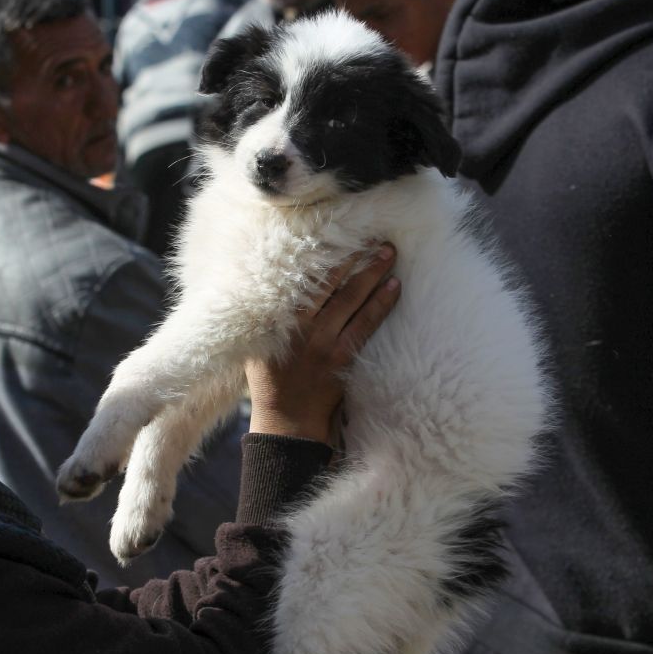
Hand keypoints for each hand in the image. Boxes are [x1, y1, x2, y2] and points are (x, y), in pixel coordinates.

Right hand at [246, 244, 399, 443]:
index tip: (335, 232)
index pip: (302, 278)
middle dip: (353, 256)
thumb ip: (268, 318)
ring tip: (388, 252)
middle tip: (374, 234)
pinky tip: (394, 287)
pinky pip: (366, 324)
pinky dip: (381, 304)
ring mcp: (322, 342)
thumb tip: (274, 286)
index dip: (322, 254)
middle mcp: (300, 326)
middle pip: (331, 282)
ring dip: (372, 273)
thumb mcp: (258, 345)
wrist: (284, 422)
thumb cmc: (270, 382)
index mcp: (278, 319)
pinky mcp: (341, 357)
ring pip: (351, 298)